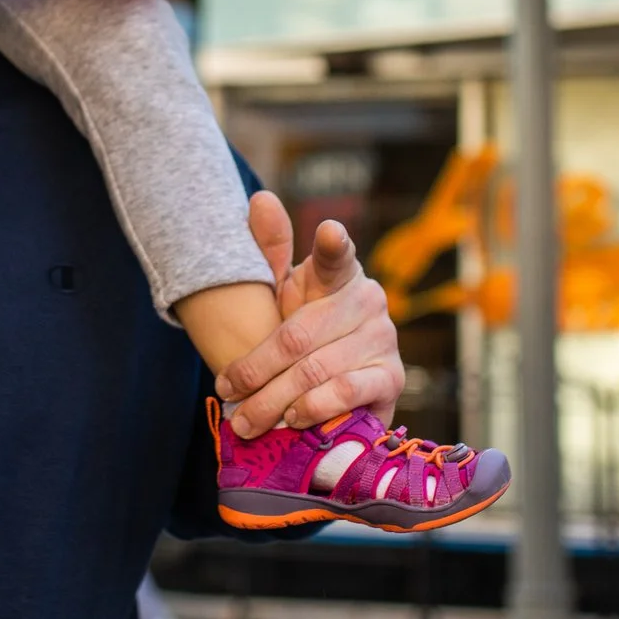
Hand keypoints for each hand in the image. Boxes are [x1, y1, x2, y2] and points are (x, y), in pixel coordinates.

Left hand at [211, 191, 404, 435]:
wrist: (334, 387)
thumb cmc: (303, 331)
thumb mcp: (282, 292)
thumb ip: (269, 250)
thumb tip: (260, 198)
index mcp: (338, 273)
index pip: (334, 255)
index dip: (332, 244)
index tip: (328, 231)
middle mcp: (368, 299)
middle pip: (299, 335)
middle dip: (256, 369)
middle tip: (226, 390)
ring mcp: (384, 337)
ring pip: (315, 370)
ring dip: (273, 399)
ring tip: (246, 419)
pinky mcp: (392, 377)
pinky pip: (345, 393)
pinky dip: (313, 409)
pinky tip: (291, 421)